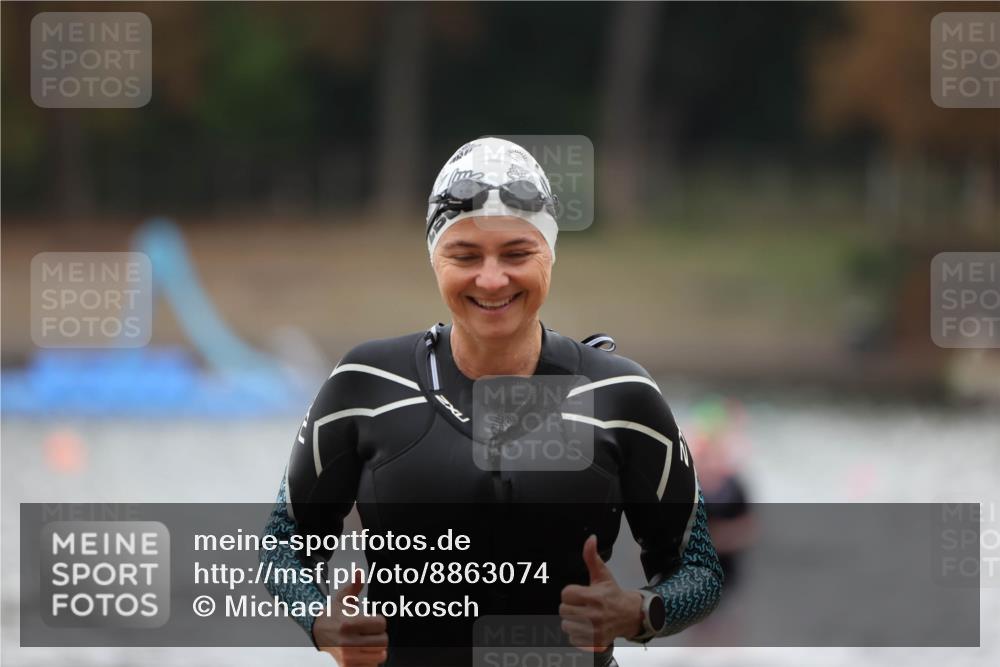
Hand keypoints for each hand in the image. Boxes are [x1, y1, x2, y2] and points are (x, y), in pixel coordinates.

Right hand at [312, 570, 387, 665]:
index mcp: (348, 624)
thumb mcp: (343, 598)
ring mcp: (348, 657)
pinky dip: (371, 660)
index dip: (379, 621)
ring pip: (380, 655)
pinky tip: (363, 652)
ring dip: (378, 648)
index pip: (381, 623)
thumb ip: (354, 586)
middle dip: (380, 635)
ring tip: (368, 642)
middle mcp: (347, 642)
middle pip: (383, 641)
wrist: (317, 632)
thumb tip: (359, 571)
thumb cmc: (334, 614)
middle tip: (371, 632)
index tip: (372, 620)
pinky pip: (371, 666)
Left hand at [559, 535, 643, 650]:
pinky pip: (573, 640)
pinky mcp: (595, 643)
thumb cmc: (613, 594)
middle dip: (570, 607)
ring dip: (572, 622)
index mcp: (594, 596)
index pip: (565, 594)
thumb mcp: (602, 575)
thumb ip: (592, 557)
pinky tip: (586, 628)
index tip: (579, 594)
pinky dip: (577, 635)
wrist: (630, 615)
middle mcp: (594, 615)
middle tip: (581, 605)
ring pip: (566, 626)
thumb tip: (590, 539)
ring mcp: (595, 630)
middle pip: (563, 610)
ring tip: (583, 617)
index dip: (570, 593)